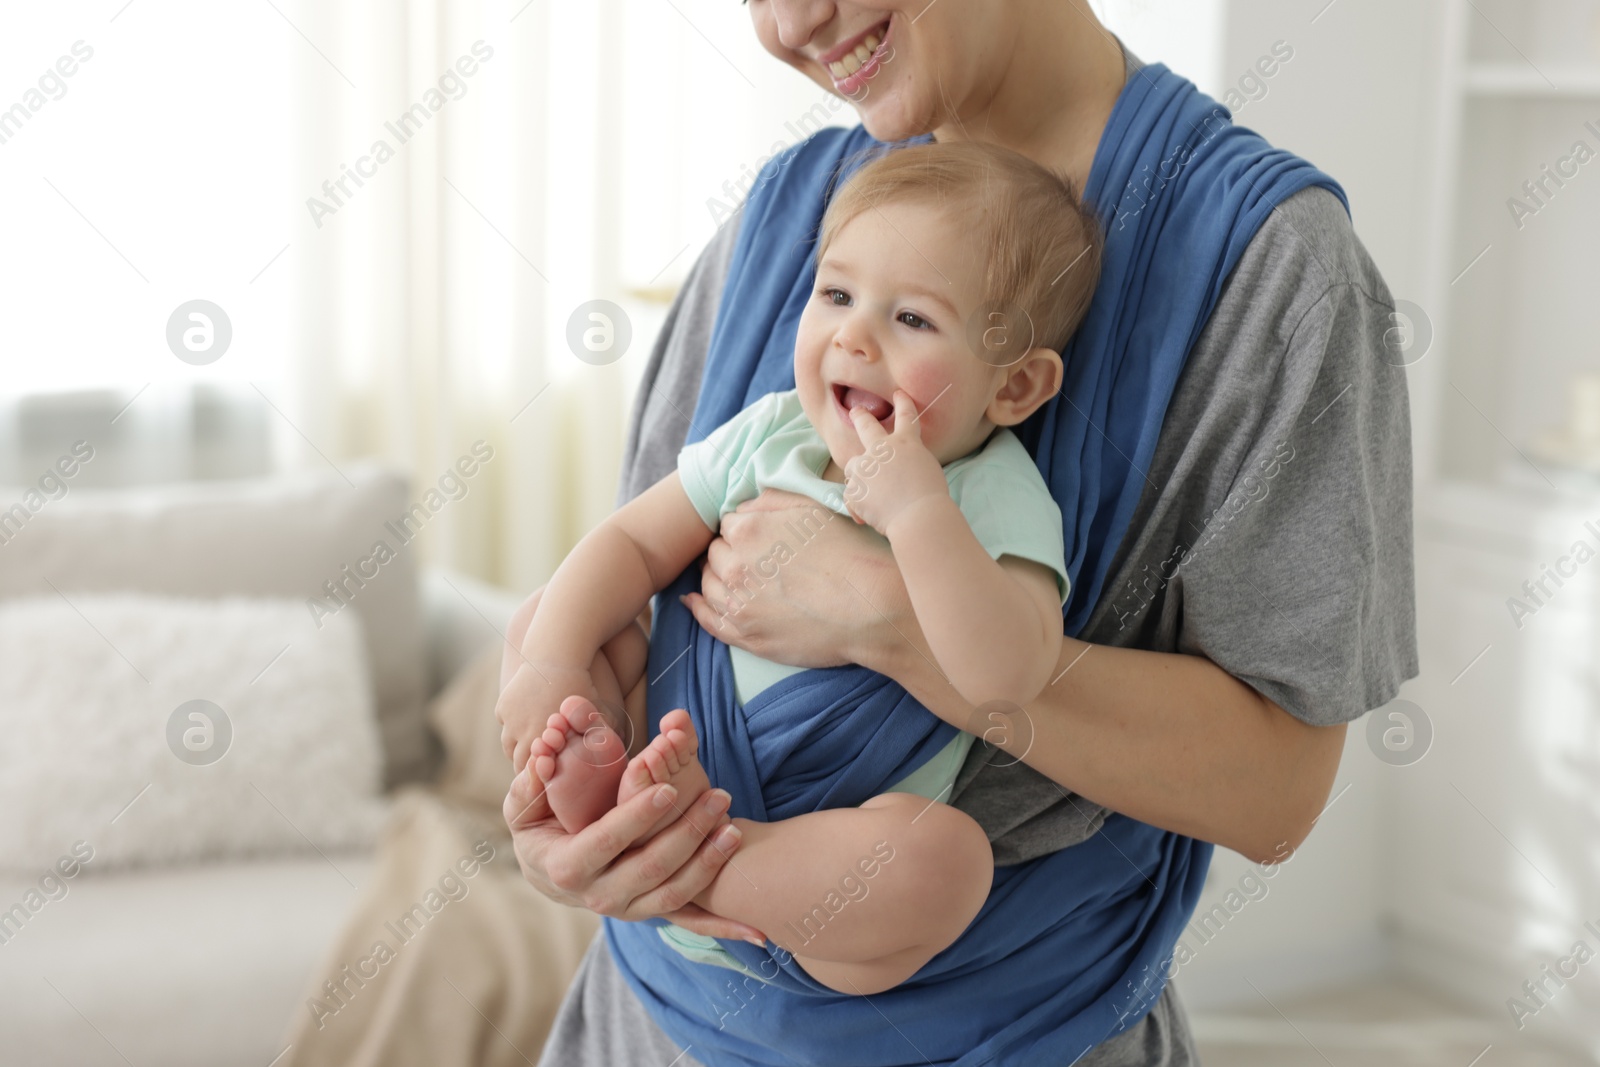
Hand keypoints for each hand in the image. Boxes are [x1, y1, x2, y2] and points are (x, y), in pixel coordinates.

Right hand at [495, 661, 605, 775]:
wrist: (557, 654)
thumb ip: (596, 740)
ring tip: (531, 748)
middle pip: (516, 761)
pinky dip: (512, 726)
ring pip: (507, 743)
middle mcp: (519, 734)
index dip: (541, 774)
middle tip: (538, 767)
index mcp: (541, 740)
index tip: (550, 774)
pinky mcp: (502, 706)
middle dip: (527, 765)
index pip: (532, 772)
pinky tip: (524, 724)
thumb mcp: (593, 716)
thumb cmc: (582, 685)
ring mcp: (508, 720)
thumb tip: (608, 761)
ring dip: (518, 747)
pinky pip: (505, 723)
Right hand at [502, 757, 764, 941]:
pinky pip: (690, 922)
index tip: (667, 790)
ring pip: (674, 894)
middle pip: (649, 868)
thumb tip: (541, 759)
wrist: (549, 869)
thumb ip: (532, 782)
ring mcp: (628, 909)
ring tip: (735, 830)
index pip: (606, 841)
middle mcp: (599, 896)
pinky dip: (724, 927)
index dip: (636, 817)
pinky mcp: (650, 912)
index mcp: (568, 867)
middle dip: (687, 833)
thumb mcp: (524, 804)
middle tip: (717, 796)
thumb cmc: (539, 825)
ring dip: (709, 864)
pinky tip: (758, 931)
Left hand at [680, 488, 913, 671]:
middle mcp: (736, 566)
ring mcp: (739, 603)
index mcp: (750, 529)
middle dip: (727, 553)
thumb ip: (773, 500)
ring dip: (715, 577)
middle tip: (748, 558)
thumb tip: (746, 503)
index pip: (728, 524)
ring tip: (729, 578)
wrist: (872, 607)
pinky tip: (693, 602)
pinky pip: (708, 620)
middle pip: (715, 554)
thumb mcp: (815, 509)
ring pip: (708, 584)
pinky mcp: (746, 635)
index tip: (755, 537)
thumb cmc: (851, 554)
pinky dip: (697, 608)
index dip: (743, 529)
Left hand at [843, 391, 949, 537]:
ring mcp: (865, 468)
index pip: (906, 417)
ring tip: (870, 492)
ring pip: (852, 466)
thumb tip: (895, 470)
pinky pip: (850, 495)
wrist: (919, 517)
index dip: (903, 403)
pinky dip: (858, 507)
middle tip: (856, 411)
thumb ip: (908, 463)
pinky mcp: (855, 489)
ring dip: (858, 476)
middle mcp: (882, 450)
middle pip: (866, 425)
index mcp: (906, 443)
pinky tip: (866, 516)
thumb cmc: (931, 498)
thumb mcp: (926, 470)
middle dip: (861, 416)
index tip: (898, 394)